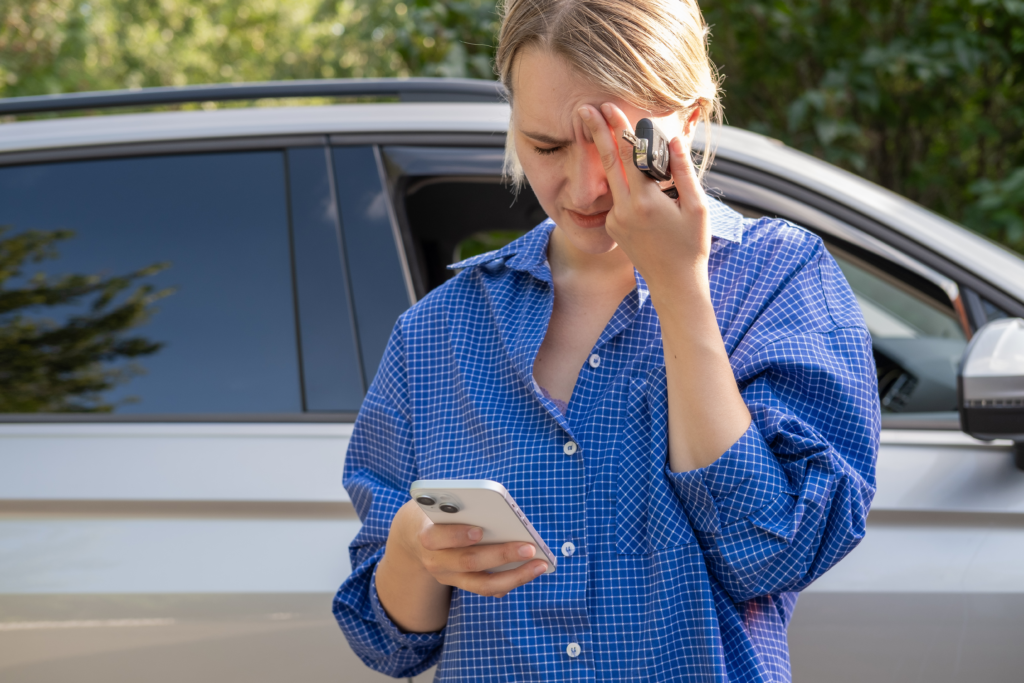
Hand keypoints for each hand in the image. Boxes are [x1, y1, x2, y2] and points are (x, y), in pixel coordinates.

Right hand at [388, 500, 547, 598]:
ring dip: (515, 576)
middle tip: (529, 547)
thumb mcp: (439, 504)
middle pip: (469, 562)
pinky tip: (531, 571)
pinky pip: (488, 589)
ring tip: (540, 564)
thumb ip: (459, 506)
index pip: (436, 538)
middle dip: (501, 555)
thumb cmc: (436, 512)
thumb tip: (497, 513)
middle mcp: (435, 562)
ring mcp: (449, 577)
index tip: (479, 530)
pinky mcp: (462, 584)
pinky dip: (511, 581)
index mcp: (425, 536)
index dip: (457, 536)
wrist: (413, 537)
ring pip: (483, 584)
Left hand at [578, 103, 710, 293]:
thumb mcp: (696, 207)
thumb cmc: (692, 245)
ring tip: (601, 126)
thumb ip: (682, 172)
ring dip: (607, 154)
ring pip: (611, 180)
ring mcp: (615, 220)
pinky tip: (628, 170)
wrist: (674, 284)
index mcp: (645, 202)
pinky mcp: (612, 227)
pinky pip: (617, 197)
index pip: (629, 157)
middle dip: (597, 133)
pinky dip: (622, 180)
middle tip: (584, 107)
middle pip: (608, 163)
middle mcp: (624, 210)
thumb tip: (673, 139)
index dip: (619, 129)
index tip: (608, 106)